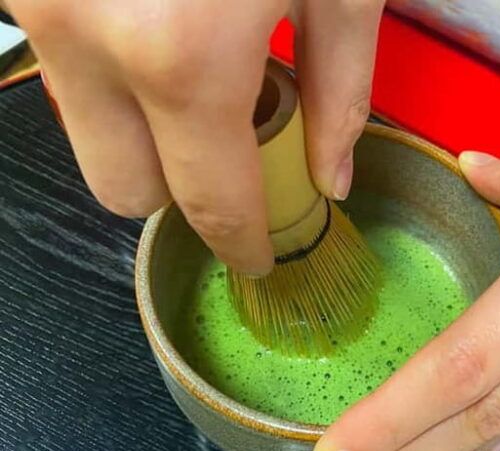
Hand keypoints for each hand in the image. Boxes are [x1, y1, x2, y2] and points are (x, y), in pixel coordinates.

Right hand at [7, 0, 383, 274]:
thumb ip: (342, 88)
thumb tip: (331, 180)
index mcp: (181, 52)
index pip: (210, 203)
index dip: (241, 243)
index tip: (257, 256)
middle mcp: (86, 35)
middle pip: (125, 189)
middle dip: (181, 189)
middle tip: (226, 140)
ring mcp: (36, 0)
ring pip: (83, 129)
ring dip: (138, 127)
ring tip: (191, 62)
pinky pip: (64, 61)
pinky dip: (110, 65)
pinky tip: (157, 18)